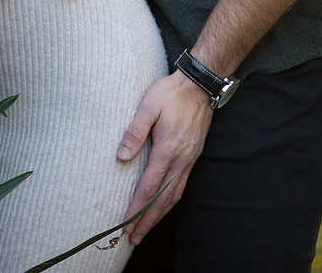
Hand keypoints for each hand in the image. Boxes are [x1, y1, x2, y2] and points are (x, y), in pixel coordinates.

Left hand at [117, 71, 212, 244]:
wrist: (199, 85)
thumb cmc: (171, 93)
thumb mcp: (148, 106)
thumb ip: (134, 132)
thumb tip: (121, 157)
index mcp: (167, 149)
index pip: (149, 187)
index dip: (136, 208)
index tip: (125, 223)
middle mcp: (180, 159)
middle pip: (163, 199)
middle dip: (147, 220)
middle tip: (133, 237)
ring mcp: (189, 159)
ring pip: (174, 195)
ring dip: (159, 214)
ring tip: (146, 228)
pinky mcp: (193, 156)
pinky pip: (182, 186)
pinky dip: (171, 201)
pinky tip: (164, 205)